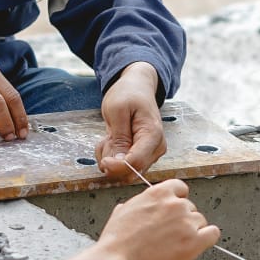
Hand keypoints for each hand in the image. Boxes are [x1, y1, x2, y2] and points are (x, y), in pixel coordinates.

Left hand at [95, 62, 164, 177]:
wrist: (137, 87)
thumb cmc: (128, 94)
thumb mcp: (117, 110)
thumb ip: (119, 138)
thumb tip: (118, 163)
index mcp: (153, 135)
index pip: (136, 163)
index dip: (117, 167)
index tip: (103, 160)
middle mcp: (156, 149)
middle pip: (131, 172)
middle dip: (112, 160)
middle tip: (106, 139)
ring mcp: (149, 154)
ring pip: (124, 171)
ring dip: (110, 157)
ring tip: (109, 135)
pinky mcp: (141, 156)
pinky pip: (122, 166)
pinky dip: (111, 156)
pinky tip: (111, 140)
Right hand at [97, 179, 218, 259]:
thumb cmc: (116, 240)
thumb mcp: (123, 211)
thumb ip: (139, 205)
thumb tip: (138, 208)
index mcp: (158, 193)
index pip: (180, 188)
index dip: (178, 200)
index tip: (175, 210)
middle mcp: (175, 204)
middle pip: (190, 207)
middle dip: (182, 220)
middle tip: (170, 234)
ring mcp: (186, 222)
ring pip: (200, 221)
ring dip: (192, 231)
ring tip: (177, 244)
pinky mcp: (194, 242)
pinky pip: (213, 234)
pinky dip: (207, 238)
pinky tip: (198, 244)